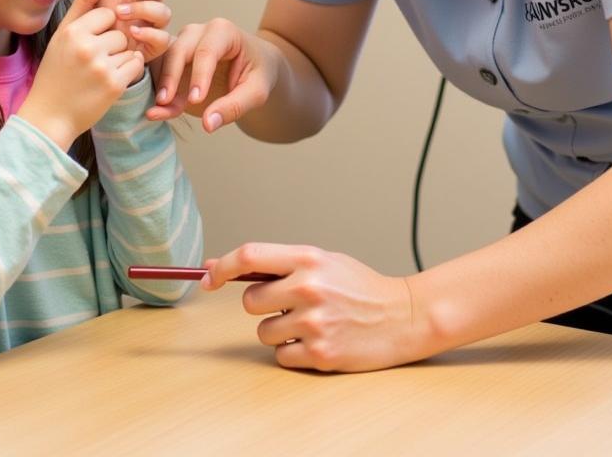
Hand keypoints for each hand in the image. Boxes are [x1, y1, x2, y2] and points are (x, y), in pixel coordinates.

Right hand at [18, 0, 144, 148]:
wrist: (49, 116)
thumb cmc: (56, 72)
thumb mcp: (64, 33)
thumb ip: (86, 0)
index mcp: (73, 31)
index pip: (107, 14)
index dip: (102, 29)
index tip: (89, 45)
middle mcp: (87, 46)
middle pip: (121, 32)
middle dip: (113, 46)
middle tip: (91, 63)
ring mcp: (102, 66)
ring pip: (130, 48)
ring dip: (121, 59)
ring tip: (97, 73)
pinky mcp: (115, 85)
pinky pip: (136, 65)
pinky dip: (127, 72)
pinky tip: (107, 82)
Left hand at [98, 0, 171, 64]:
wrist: (93, 63)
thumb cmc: (96, 30)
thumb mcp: (91, 6)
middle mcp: (148, 2)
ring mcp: (153, 24)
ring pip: (163, 10)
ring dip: (142, 8)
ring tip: (119, 12)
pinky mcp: (155, 45)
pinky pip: (163, 37)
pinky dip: (149, 32)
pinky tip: (133, 31)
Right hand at [146, 18, 278, 132]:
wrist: (253, 67)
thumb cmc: (257, 74)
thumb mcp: (256, 92)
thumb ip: (234, 107)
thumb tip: (209, 124)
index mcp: (223, 31)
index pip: (207, 51)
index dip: (199, 76)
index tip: (195, 100)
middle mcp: (198, 32)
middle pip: (178, 50)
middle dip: (170, 76)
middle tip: (166, 103)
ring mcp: (182, 42)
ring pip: (162, 58)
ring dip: (160, 84)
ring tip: (159, 109)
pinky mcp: (171, 57)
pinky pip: (158, 69)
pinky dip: (155, 88)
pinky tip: (156, 110)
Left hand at [202, 243, 415, 371]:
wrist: (403, 316)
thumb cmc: (359, 286)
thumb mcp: (322, 262)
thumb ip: (275, 264)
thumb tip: (217, 266)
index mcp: (308, 258)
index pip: (249, 255)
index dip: (222, 266)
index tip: (208, 278)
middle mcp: (308, 288)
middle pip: (249, 300)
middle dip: (262, 305)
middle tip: (289, 303)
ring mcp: (314, 323)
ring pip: (263, 331)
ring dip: (278, 330)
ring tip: (309, 322)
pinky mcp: (320, 354)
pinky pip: (281, 356)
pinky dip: (292, 352)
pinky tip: (316, 341)